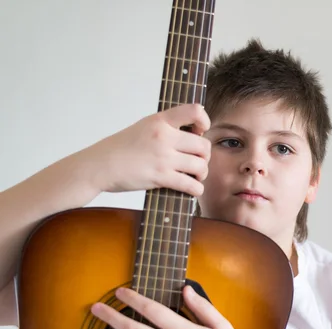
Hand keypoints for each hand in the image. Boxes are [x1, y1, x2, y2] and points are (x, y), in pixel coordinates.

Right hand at [83, 104, 211, 197]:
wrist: (99, 165)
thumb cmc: (121, 148)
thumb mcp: (144, 126)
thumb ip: (167, 127)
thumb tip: (195, 134)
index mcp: (160, 120)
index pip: (194, 111)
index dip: (204, 121)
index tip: (200, 131)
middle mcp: (164, 136)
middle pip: (203, 145)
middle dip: (205, 156)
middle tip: (198, 161)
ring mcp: (163, 157)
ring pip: (201, 165)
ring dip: (202, 173)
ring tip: (196, 176)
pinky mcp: (160, 177)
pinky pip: (191, 184)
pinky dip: (196, 189)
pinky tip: (193, 189)